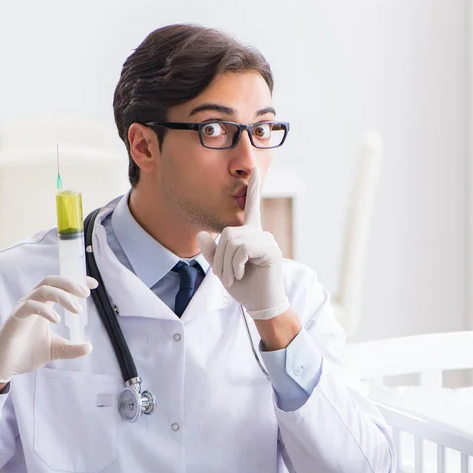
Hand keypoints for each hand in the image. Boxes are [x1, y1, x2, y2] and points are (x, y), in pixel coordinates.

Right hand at [0, 275, 97, 385]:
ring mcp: (23, 308)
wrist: (4, 367)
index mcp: (44, 305)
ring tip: (76, 309)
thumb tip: (90, 347)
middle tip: (85, 294)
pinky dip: (45, 310)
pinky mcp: (15, 318)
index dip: (76, 281)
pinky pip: (30, 306)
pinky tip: (56, 320)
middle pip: (51, 281)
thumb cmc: (26, 354)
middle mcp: (33, 302)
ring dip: (62, 296)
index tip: (93, 285)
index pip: (60, 285)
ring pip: (42, 290)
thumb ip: (72, 348)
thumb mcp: (55, 350)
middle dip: (70, 283)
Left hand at [197, 167, 289, 319]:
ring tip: (233, 278)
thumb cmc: (244, 286)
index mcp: (250, 234)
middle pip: (227, 233)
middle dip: (219, 258)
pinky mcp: (270, 250)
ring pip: (232, 241)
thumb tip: (202, 234)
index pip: (252, 207)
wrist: (260, 304)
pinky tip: (241, 275)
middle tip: (223, 277)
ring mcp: (266, 240)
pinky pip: (242, 250)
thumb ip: (212, 252)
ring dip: (226, 264)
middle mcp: (259, 233)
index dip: (254, 188)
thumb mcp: (222, 268)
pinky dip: (235, 265)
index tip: (254, 169)